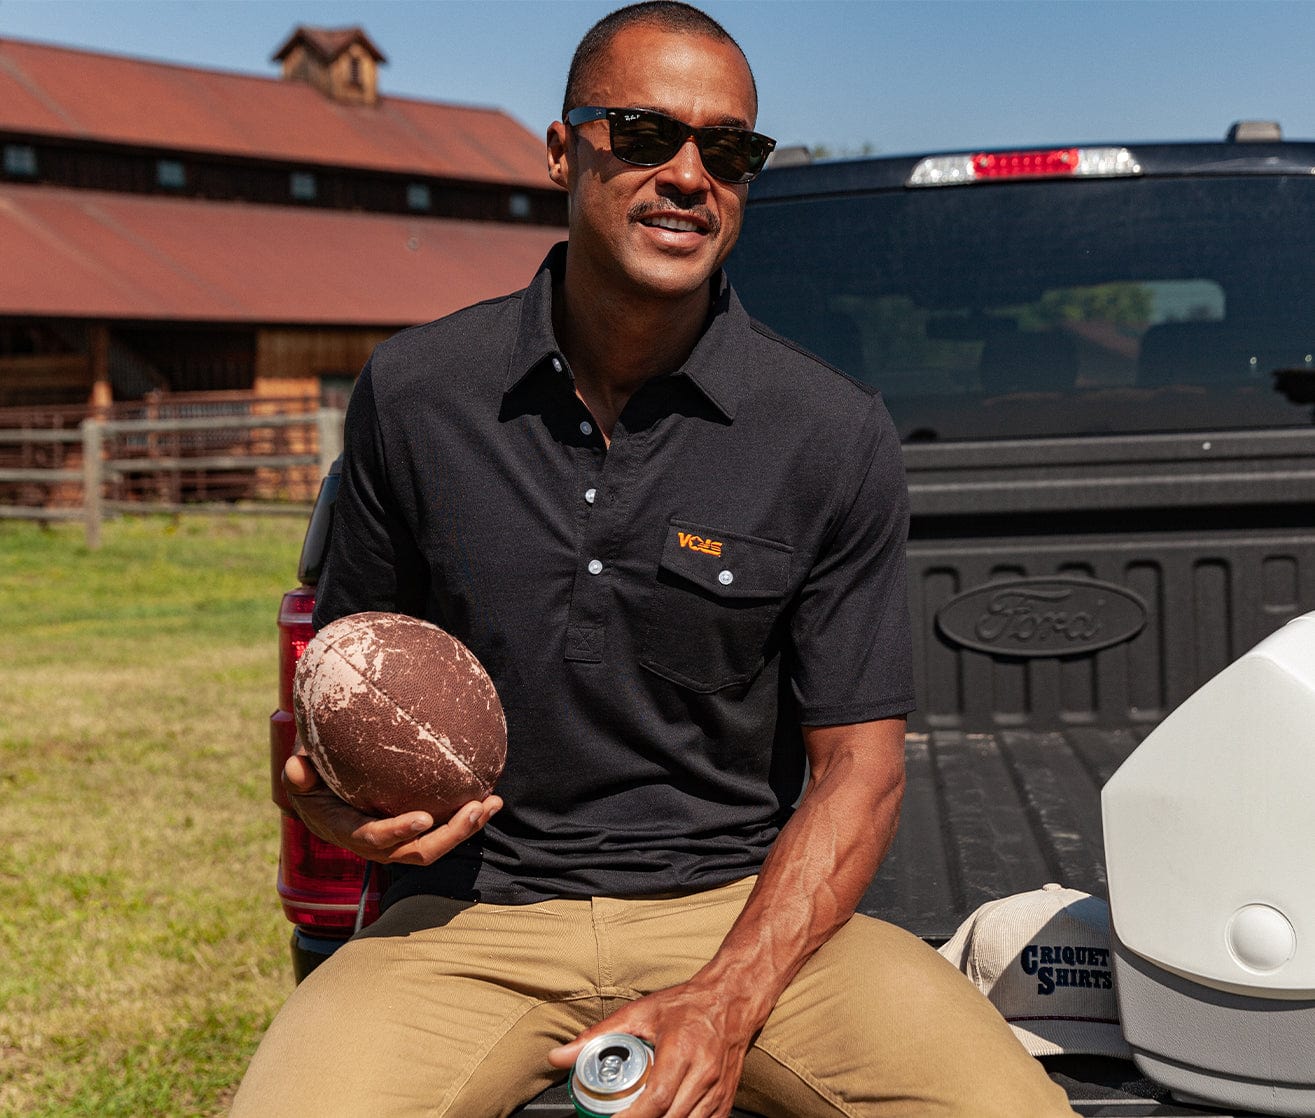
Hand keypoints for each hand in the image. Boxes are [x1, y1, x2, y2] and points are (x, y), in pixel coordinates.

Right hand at [282, 750, 501, 865]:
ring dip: (466, 828)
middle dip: (449, 836)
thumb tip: (297, 767)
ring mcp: (397, 841)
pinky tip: (490, 796)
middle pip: (416, 852)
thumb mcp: (299, 772)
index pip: (373, 838)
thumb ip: (298, 772)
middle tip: (475, 810)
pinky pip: (442, 830)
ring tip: (492, 803)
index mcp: (346, 831)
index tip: (423, 818)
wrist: (323, 793)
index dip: (397, 832)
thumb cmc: (312, 776)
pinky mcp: (413, 831)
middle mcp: (375, 844)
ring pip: (435, 845)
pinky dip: (466, 818)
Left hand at [547, 981, 753, 1117]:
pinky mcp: (725, 1101)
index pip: (656, 1098)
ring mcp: (718, 1091)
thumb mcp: (640, 1012)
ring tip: (640, 1114)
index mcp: (682, 1049)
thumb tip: (559, 1057)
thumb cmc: (688, 1005)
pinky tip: (665, 1115)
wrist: (733, 1000)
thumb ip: (598, 1036)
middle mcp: (704, 1073)